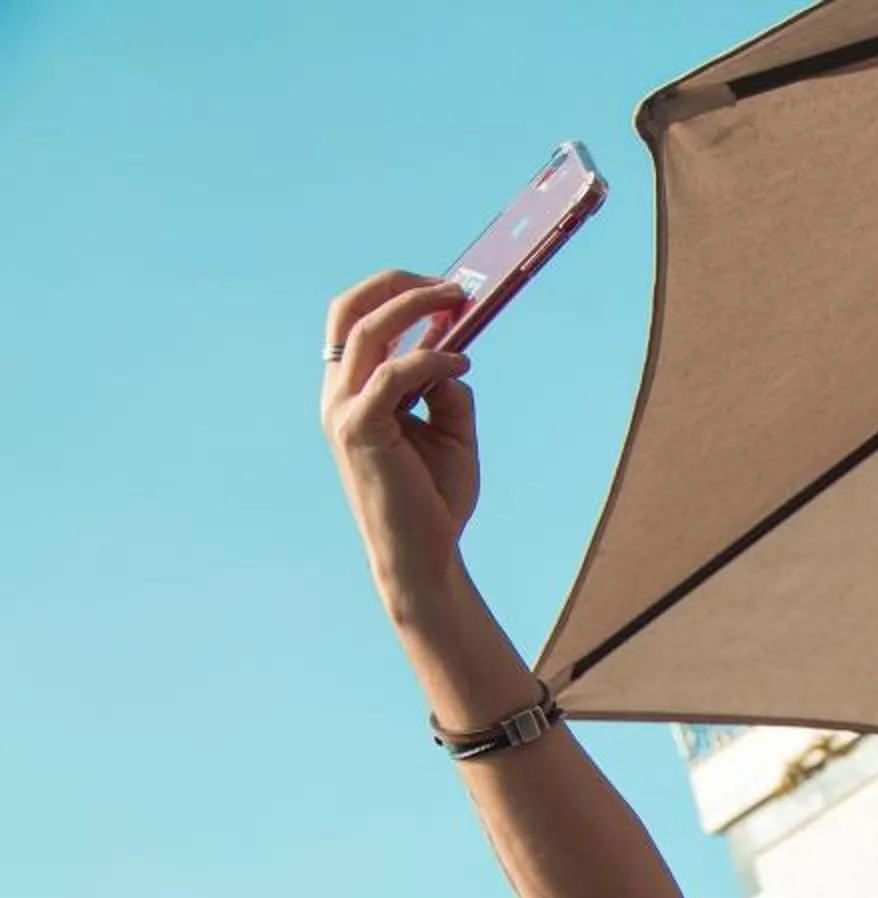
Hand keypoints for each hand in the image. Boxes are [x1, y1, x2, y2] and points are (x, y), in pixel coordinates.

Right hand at [320, 272, 479, 605]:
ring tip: (459, 302)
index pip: (356, 322)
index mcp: (352, 391)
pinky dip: (429, 360)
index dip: (395, 294)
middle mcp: (338, 394)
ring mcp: (343, 410)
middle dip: (396, 284)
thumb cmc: (436, 497)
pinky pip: (392, 375)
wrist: (426, 554)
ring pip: (366, 332)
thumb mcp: (450, 431)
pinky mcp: (360, 430)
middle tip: (449, 284)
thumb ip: (444, 390)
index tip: (444, 289)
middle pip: (348, 310)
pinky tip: (460, 363)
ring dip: (414, 307)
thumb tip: (453, 355)